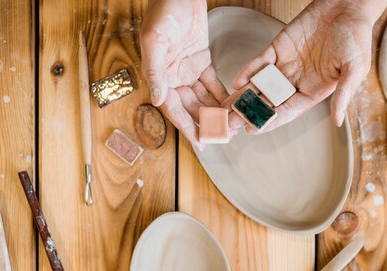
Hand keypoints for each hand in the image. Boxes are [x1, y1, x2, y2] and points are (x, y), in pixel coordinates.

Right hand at [139, 0, 229, 148]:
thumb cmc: (163, 11)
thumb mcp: (155, 41)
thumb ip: (156, 72)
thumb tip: (158, 100)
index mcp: (159, 76)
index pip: (173, 109)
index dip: (187, 127)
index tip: (200, 142)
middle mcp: (172, 77)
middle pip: (190, 107)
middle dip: (205, 123)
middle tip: (222, 136)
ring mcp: (187, 70)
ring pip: (202, 98)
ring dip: (215, 112)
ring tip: (230, 124)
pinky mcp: (200, 61)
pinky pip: (212, 84)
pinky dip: (221, 95)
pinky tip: (231, 105)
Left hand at [233, 0, 386, 131]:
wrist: (348, 7)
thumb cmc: (356, 38)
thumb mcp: (355, 69)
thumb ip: (344, 95)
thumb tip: (338, 121)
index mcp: (313, 92)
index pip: (287, 111)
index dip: (270, 121)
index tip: (253, 129)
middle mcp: (297, 82)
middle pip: (269, 102)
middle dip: (250, 112)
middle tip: (231, 122)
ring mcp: (286, 65)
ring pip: (261, 85)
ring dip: (244, 96)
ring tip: (226, 107)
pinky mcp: (279, 48)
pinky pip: (260, 63)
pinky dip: (249, 71)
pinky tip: (237, 81)